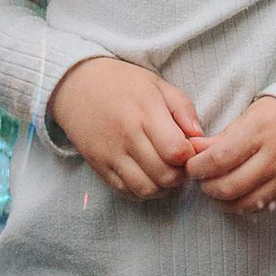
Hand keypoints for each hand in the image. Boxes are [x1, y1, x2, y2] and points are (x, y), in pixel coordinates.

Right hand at [50, 56, 202, 197]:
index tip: (189, 149)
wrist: (76, 84)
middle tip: (180, 164)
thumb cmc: (122, 83)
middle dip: (180, 175)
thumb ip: (183, 108)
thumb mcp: (157, 85)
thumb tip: (200, 137)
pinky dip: (141, 191)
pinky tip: (146, 176)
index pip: (176, 151)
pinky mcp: (98, 166)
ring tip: (164, 172)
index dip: (190, 156)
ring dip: (162, 187)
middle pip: (165, 175)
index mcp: (146, 112)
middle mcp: (127, 136)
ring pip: (146, 189)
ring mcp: (111, 154)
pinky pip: (125, 191)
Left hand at [185, 97, 275, 213]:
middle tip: (201, 179)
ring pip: (243, 203)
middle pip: (229, 186)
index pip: (220, 158)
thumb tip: (193, 150)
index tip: (191, 166)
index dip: (199, 167)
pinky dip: (241, 205)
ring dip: (221, 201)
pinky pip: (259, 207)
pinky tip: (234, 195)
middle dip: (207, 186)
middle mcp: (272, 157)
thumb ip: (221, 136)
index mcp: (259, 132)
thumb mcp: (250, 116)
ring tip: (215, 188)